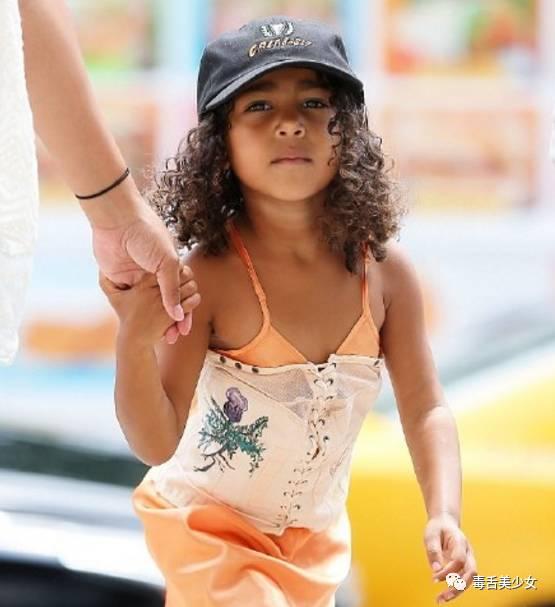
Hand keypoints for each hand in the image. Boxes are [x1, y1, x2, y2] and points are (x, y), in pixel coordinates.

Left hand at [91, 203, 197, 343]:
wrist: (117, 220)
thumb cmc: (147, 236)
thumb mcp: (166, 263)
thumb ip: (172, 291)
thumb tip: (178, 315)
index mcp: (170, 266)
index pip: (182, 294)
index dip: (184, 312)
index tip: (184, 329)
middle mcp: (155, 273)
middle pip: (166, 303)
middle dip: (171, 321)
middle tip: (173, 337)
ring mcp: (137, 277)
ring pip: (149, 304)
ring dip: (154, 320)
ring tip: (159, 338)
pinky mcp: (120, 278)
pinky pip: (129, 300)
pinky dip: (135, 314)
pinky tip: (141, 326)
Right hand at [99, 264, 199, 346]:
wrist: (134, 339)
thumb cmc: (125, 315)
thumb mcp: (114, 297)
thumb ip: (106, 280)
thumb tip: (102, 266)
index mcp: (142, 283)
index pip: (164, 266)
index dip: (173, 264)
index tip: (174, 267)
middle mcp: (154, 291)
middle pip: (180, 274)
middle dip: (185, 274)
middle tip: (185, 275)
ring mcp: (164, 303)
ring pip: (189, 287)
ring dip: (191, 287)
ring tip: (188, 287)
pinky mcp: (172, 314)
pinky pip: (191, 302)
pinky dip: (194, 299)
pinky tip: (191, 299)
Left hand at [424, 513, 477, 603]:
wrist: (445, 522)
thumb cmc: (437, 528)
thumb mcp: (431, 534)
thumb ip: (433, 551)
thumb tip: (435, 570)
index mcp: (460, 541)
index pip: (459, 560)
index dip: (448, 571)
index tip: (434, 578)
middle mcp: (468, 552)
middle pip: (470, 573)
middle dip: (458, 587)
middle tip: (443, 597)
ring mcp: (468, 559)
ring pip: (468, 579)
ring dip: (457, 591)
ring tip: (441, 599)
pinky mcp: (464, 566)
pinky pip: (463, 579)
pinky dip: (454, 588)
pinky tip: (443, 595)